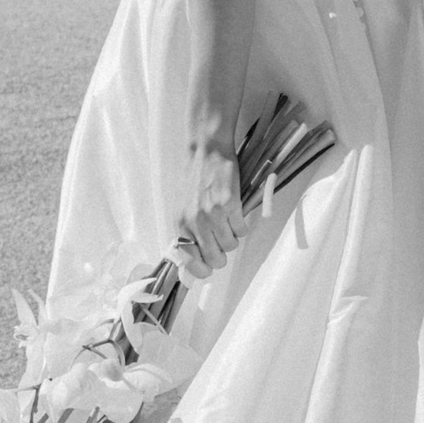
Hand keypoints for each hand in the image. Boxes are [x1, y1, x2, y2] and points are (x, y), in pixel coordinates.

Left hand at [173, 136, 248, 273]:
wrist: (207, 151)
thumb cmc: (195, 180)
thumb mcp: (183, 208)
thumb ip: (187, 233)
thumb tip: (196, 260)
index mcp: (181, 224)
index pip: (190, 262)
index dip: (202, 271)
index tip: (208, 269)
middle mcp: (196, 222)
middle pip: (215, 260)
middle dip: (221, 255)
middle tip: (221, 241)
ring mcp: (213, 214)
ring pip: (231, 246)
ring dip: (232, 237)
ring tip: (227, 222)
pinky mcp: (231, 204)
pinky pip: (242, 230)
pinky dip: (241, 225)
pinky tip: (235, 213)